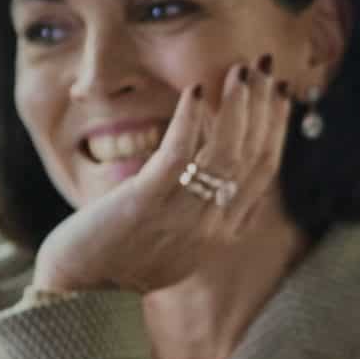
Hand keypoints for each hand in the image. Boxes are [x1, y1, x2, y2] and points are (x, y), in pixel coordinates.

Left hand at [32, 56, 295, 293]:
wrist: (79, 292)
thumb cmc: (119, 263)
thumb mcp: (177, 244)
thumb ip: (203, 212)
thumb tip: (218, 173)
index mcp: (223, 232)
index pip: (264, 171)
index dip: (276, 127)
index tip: (279, 92)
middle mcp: (212, 226)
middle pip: (253, 157)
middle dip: (264, 106)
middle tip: (266, 66)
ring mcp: (182, 216)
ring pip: (225, 152)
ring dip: (236, 106)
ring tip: (241, 70)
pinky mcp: (145, 205)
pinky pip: (178, 154)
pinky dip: (191, 119)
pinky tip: (196, 89)